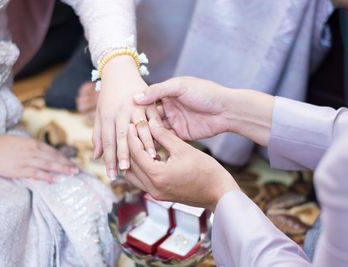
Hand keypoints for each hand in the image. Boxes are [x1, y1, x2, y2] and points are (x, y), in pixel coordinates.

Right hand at [0, 135, 78, 182]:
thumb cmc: (3, 144)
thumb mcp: (21, 141)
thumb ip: (33, 147)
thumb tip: (44, 153)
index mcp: (33, 143)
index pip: (53, 151)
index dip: (63, 157)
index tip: (72, 162)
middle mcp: (33, 151)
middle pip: (54, 158)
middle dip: (67, 164)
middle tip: (77, 170)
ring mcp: (27, 160)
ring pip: (49, 165)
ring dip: (62, 169)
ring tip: (72, 174)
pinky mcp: (20, 170)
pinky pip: (37, 174)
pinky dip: (47, 177)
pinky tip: (56, 180)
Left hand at [93, 55, 158, 178]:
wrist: (119, 70)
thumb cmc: (108, 95)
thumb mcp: (100, 113)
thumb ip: (98, 135)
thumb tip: (97, 157)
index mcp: (107, 114)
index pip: (107, 140)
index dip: (110, 158)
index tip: (112, 174)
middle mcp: (121, 111)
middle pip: (123, 136)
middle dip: (124, 155)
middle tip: (125, 171)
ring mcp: (137, 105)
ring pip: (141, 128)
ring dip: (146, 145)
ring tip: (150, 160)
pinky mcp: (150, 101)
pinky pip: (155, 118)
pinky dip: (158, 131)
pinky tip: (162, 143)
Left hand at [125, 118, 239, 211]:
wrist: (219, 193)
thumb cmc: (206, 170)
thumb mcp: (184, 149)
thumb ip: (164, 135)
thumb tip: (150, 122)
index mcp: (158, 175)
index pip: (136, 153)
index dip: (132, 137)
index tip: (131, 124)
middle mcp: (153, 188)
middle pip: (131, 164)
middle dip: (130, 147)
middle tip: (132, 132)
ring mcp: (156, 194)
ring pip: (134, 175)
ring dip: (133, 160)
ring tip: (138, 143)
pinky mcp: (160, 196)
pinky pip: (142, 181)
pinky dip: (141, 168)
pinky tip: (149, 156)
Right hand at [134, 76, 273, 145]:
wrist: (227, 109)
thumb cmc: (205, 92)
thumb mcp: (179, 86)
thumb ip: (157, 91)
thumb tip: (135, 98)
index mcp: (166, 94)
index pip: (145, 103)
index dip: (134, 109)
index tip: (121, 116)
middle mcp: (168, 108)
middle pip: (148, 118)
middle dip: (138, 125)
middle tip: (123, 133)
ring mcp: (174, 122)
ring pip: (155, 131)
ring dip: (146, 136)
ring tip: (131, 143)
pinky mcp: (181, 135)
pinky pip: (166, 140)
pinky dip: (157, 144)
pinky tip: (146, 149)